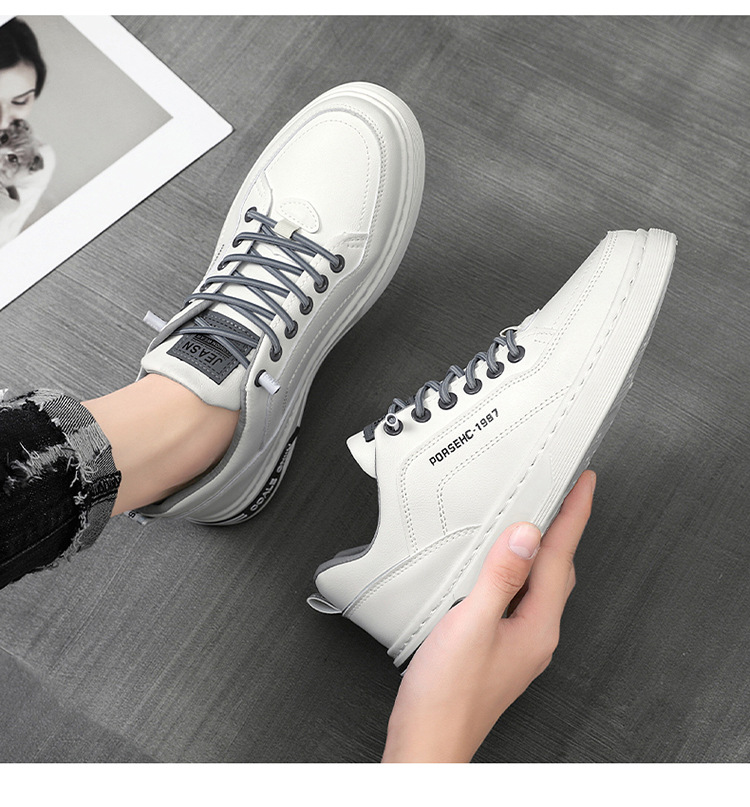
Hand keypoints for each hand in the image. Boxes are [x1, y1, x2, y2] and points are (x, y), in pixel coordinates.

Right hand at [381, 470, 595, 761]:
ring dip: (539, 548)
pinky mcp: (498, 648)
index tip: (585, 483)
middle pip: (557, 569)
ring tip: (535, 518)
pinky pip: (517, 597)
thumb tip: (525, 537)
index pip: (561, 557)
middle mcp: (535, 635)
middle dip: (563, 528)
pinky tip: (498, 567)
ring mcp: (519, 643)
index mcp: (537, 626)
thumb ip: (500, 578)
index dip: (574, 514)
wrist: (428, 743)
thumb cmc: (446, 696)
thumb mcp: (471, 624)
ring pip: (538, 584)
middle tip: (564, 491)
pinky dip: (515, 571)